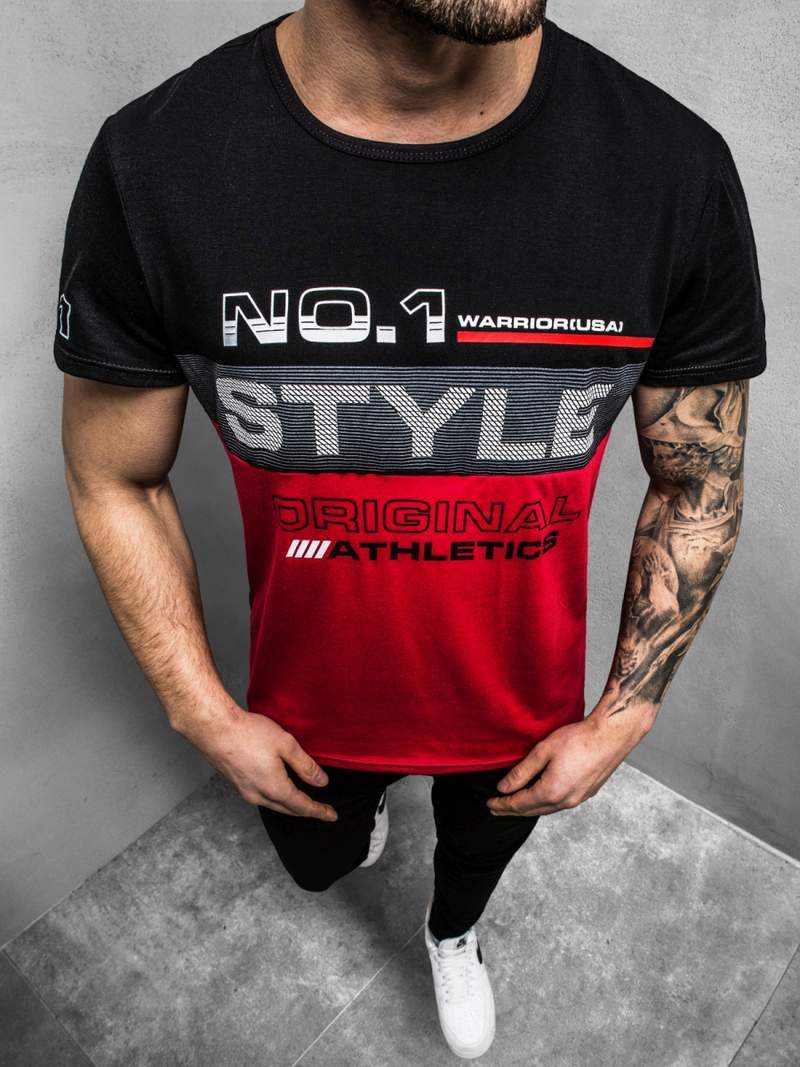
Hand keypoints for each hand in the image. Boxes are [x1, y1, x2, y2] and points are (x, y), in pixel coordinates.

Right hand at [184, 705, 337, 820]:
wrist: (214, 728)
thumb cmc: (248, 733)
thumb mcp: (286, 745)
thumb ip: (306, 765)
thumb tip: (321, 782)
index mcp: (274, 788)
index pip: (302, 806)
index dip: (319, 811)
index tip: (332, 815)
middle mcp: (258, 795)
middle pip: (288, 809)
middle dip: (306, 811)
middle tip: (321, 811)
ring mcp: (244, 791)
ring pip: (273, 804)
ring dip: (289, 805)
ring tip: (302, 801)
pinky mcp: (236, 783)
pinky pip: (261, 797)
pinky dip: (275, 797)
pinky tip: (277, 789)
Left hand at [486, 705, 653, 816]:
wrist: (611, 736)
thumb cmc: (579, 739)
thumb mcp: (543, 751)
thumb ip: (521, 772)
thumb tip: (504, 788)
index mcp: (551, 792)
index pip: (520, 804)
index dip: (502, 805)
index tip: (490, 804)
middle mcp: (566, 801)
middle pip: (532, 811)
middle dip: (513, 810)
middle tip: (497, 808)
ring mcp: (579, 799)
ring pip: (547, 809)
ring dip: (530, 808)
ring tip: (516, 805)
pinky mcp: (587, 792)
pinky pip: (560, 804)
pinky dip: (545, 804)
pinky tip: (541, 798)